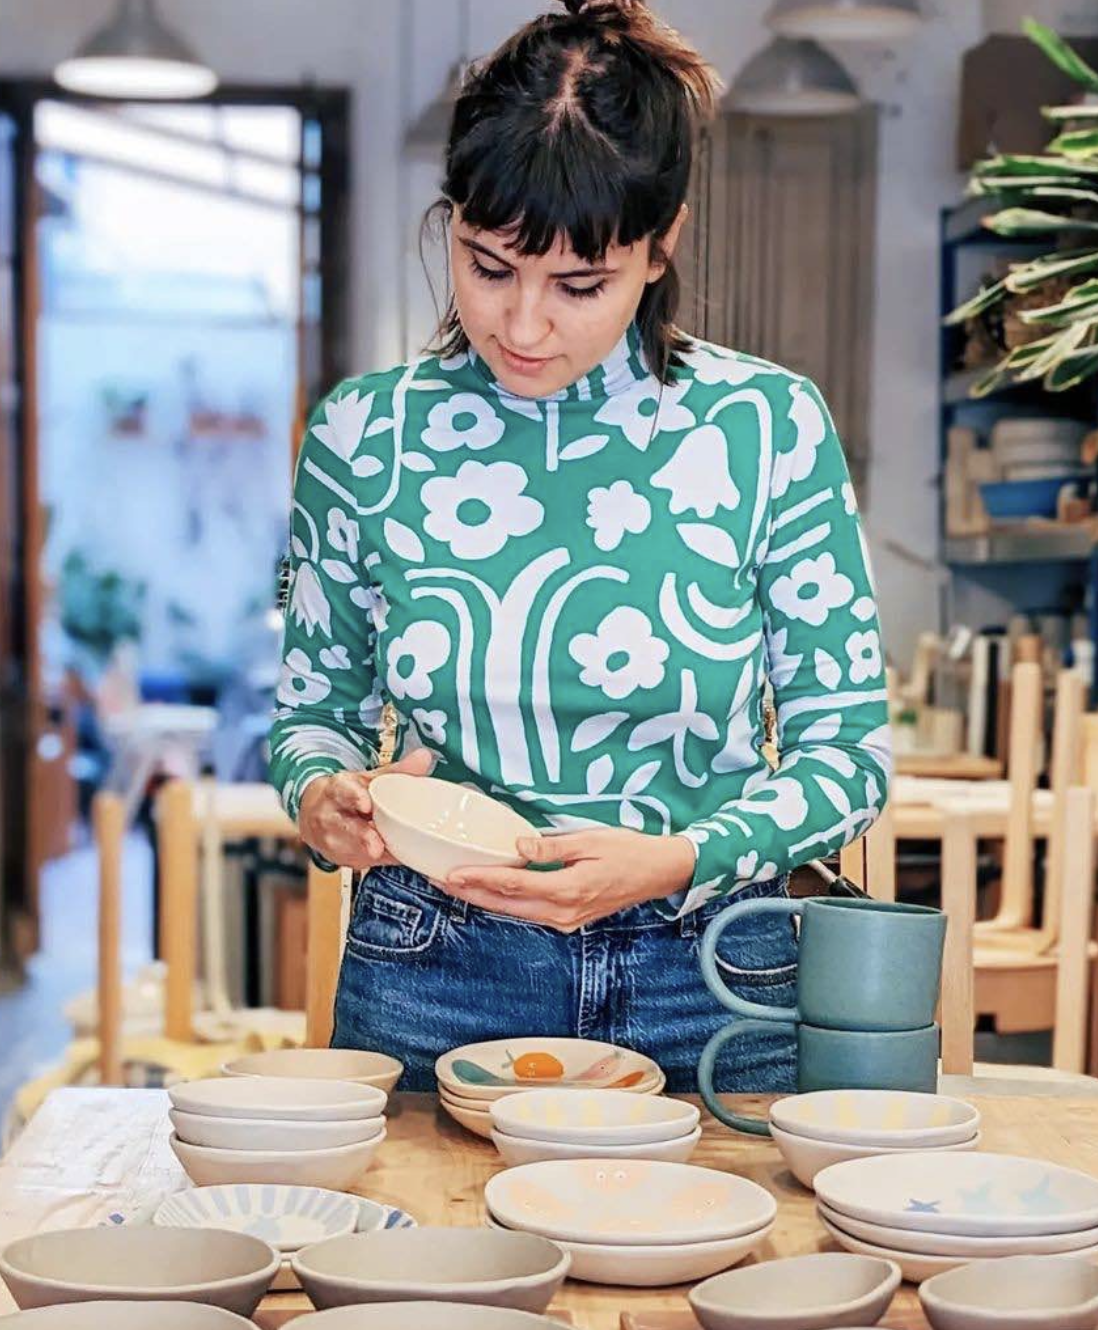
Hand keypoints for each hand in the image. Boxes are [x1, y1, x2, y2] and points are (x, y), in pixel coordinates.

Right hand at [297, 748, 434, 869]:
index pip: (343, 791)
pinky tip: (382, 858)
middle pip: (343, 825)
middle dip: (360, 836)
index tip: (366, 805)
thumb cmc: (348, 796)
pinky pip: (353, 861)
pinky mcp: (335, 856)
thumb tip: (424, 757)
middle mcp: (329, 813)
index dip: (354, 797)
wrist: (314, 813)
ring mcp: (329, 837)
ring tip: (381, 854)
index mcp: (338, 789)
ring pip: (345, 847)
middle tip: (376, 847)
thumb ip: (397, 771)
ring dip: (363, 853)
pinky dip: (368, 861)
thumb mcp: (369, 780)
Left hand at [443, 828, 696, 931]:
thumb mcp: (592, 840)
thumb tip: (518, 848)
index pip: (512, 886)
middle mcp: (562, 913)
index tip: (450, 873)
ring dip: (483, 899)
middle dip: (469, 893)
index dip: (478, 879)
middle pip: (505, 905)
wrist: (659, 873)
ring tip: (454, 884)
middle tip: (437, 879)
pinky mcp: (568, 919)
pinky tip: (488, 891)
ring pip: (513, 912)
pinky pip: (527, 912)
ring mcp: (565, 920)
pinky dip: (504, 902)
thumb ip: (552, 846)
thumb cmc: (629, 851)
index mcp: (567, 891)